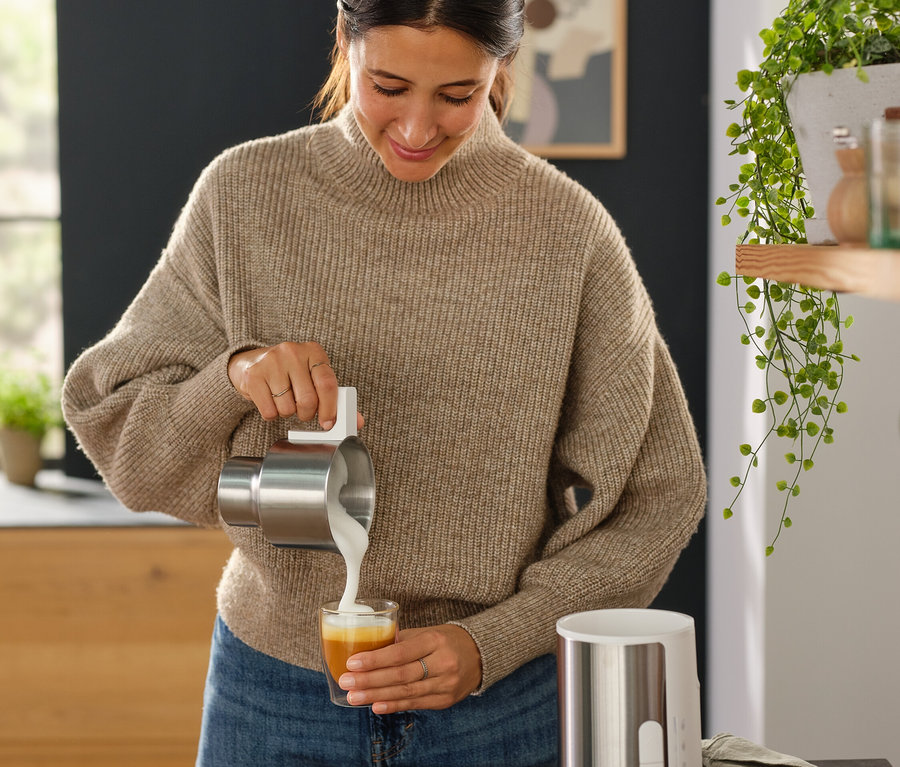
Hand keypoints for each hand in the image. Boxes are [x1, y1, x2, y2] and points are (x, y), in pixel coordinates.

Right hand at [227, 341, 363, 427]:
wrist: (253, 362)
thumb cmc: (291, 373)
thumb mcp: (314, 378)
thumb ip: (335, 398)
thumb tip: (357, 421)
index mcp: (314, 351)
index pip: (327, 384)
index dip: (330, 409)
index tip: (328, 423)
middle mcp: (292, 352)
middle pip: (308, 400)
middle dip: (307, 414)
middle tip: (303, 411)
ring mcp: (271, 362)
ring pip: (287, 408)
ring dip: (288, 413)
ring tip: (284, 400)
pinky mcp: (253, 375)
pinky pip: (269, 411)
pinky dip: (272, 414)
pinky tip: (271, 400)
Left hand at [338, 624, 481, 712]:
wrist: (479, 655)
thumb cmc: (446, 640)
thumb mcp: (427, 633)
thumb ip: (401, 641)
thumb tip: (370, 649)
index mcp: (435, 640)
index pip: (401, 653)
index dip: (375, 659)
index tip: (352, 662)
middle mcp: (443, 663)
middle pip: (401, 675)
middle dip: (370, 680)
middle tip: (347, 681)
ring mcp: (446, 684)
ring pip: (406, 692)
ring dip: (376, 696)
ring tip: (355, 696)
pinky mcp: (446, 700)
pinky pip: (415, 703)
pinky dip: (394, 705)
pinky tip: (376, 706)